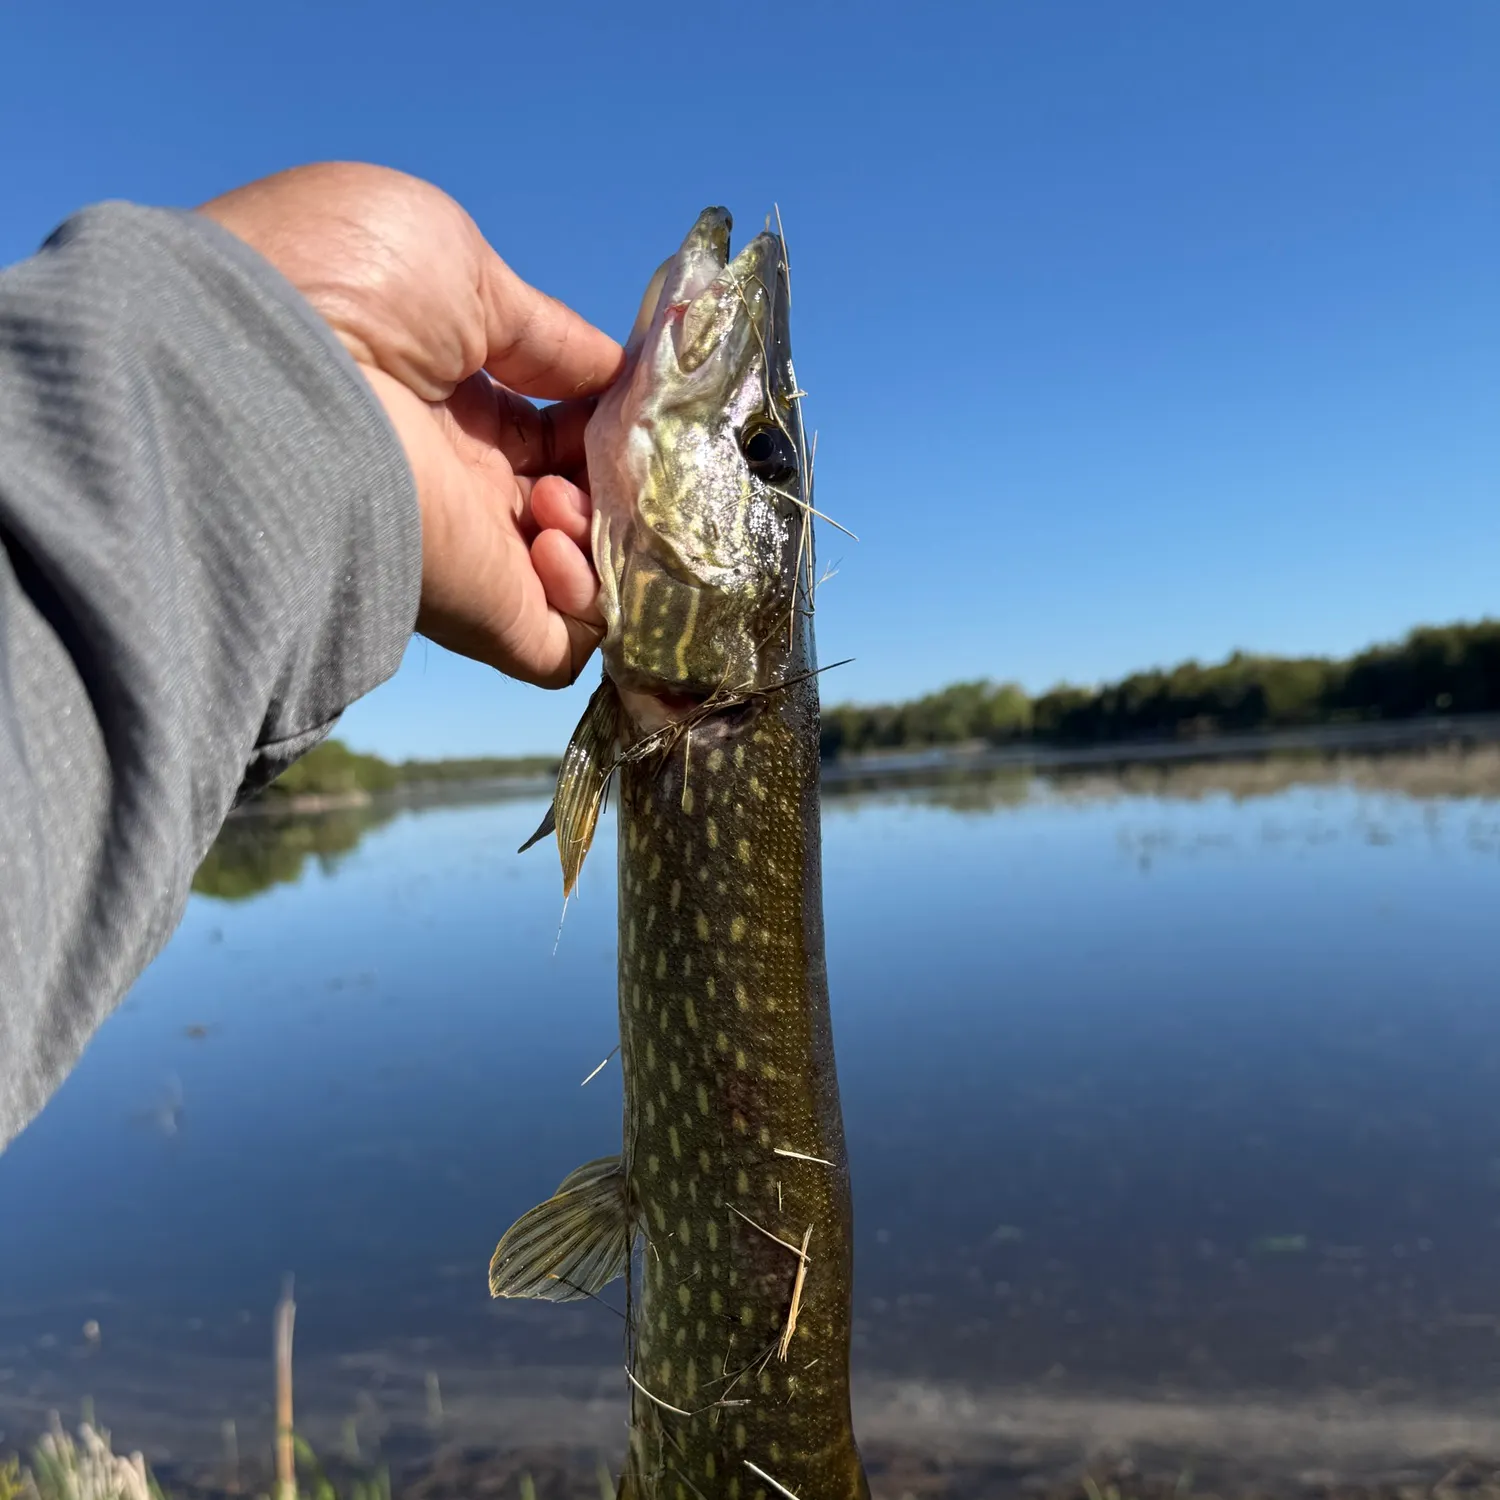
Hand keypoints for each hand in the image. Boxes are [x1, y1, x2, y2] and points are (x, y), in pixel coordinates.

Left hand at [199, 162, 621, 688]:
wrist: (257, 365)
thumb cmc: (336, 288)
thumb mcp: (456, 266)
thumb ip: (543, 329)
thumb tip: (611, 370)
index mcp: (446, 400)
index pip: (555, 429)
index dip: (601, 414)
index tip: (626, 396)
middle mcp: (458, 482)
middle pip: (576, 501)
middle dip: (612, 474)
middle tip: (603, 448)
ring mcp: (467, 551)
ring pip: (583, 577)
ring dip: (603, 534)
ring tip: (555, 495)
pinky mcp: (476, 610)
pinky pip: (564, 646)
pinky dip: (590, 601)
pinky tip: (551, 540)